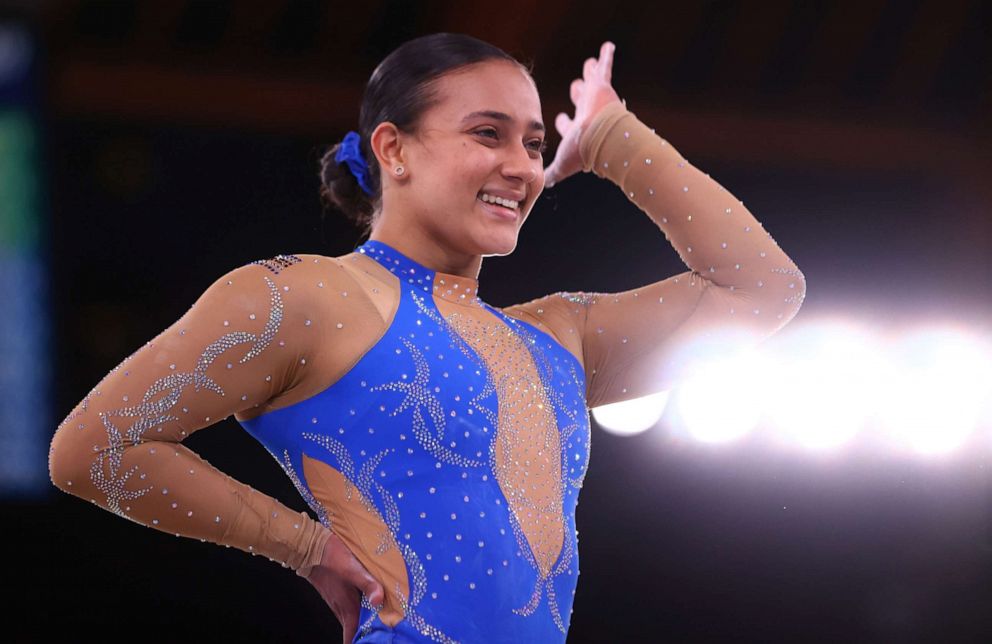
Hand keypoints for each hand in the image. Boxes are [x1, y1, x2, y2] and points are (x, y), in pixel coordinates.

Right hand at [305, 530, 384, 643]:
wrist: (311, 546)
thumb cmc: (332, 558)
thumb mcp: (354, 570)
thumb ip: (368, 585)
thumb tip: (379, 601)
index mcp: (347, 607)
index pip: (352, 636)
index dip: (362, 641)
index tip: (375, 641)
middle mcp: (341, 608)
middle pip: (354, 629)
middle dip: (366, 633)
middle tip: (382, 632)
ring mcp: (337, 600)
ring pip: (352, 618)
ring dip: (364, 621)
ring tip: (380, 620)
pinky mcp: (336, 592)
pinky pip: (350, 606)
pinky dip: (360, 609)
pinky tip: (369, 600)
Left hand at [544, 41, 622, 187]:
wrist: (601, 136)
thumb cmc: (583, 150)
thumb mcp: (564, 163)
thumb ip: (554, 172)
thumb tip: (544, 185)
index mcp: (578, 130)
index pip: (569, 125)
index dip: (563, 123)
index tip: (560, 119)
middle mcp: (587, 113)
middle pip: (580, 100)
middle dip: (578, 94)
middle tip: (577, 87)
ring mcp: (596, 99)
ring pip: (591, 82)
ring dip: (591, 74)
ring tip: (590, 64)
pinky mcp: (603, 87)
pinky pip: (605, 67)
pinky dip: (606, 56)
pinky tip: (607, 46)